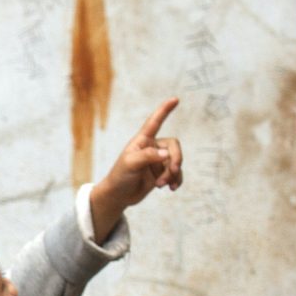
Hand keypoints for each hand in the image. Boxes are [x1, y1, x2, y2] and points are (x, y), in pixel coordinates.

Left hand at [90, 98, 183, 238]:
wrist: (118, 195)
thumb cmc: (120, 176)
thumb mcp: (130, 164)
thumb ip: (148, 156)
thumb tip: (167, 153)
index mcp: (142, 140)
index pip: (155, 122)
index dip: (164, 110)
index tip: (175, 99)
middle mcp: (152, 147)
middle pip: (173, 146)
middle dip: (175, 159)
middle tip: (172, 171)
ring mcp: (158, 160)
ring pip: (176, 162)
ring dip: (172, 174)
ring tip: (161, 185)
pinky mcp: (162, 173)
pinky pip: (177, 173)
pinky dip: (176, 180)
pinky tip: (172, 188)